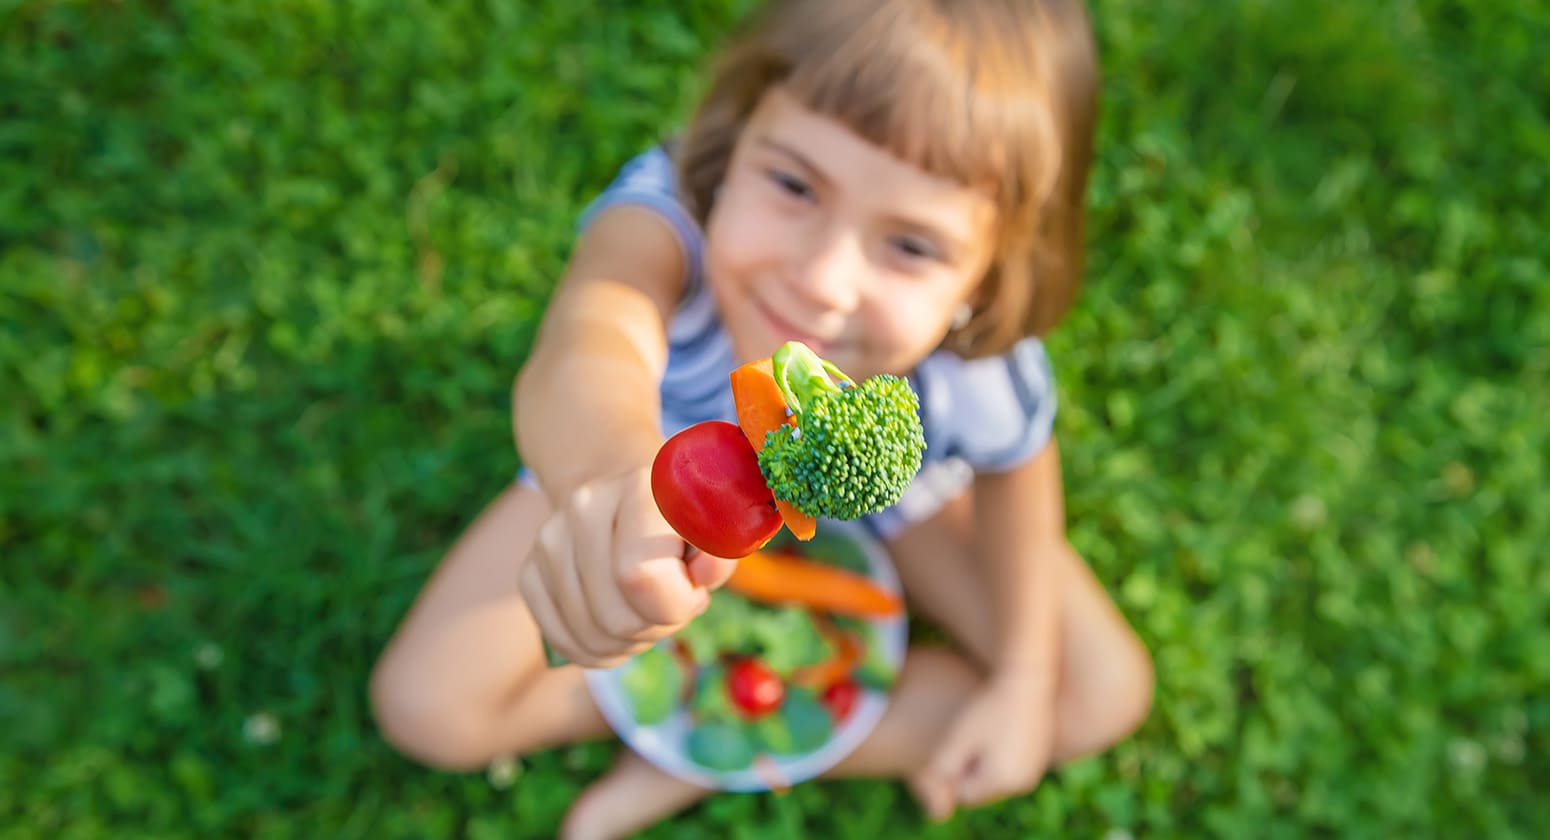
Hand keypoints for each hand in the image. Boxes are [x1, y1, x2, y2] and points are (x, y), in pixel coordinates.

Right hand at [519, 468, 738, 667]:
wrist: (629, 500)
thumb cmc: (683, 526)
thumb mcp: (715, 533)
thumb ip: (721, 551)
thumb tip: (707, 572)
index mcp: (638, 488)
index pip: (639, 577)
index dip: (674, 604)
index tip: (692, 591)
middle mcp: (584, 506)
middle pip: (615, 617)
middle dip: (654, 626)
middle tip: (669, 603)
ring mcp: (549, 538)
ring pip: (590, 637)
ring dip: (628, 642)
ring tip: (645, 611)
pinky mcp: (529, 570)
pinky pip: (562, 641)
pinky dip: (597, 651)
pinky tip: (616, 625)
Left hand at [911, 671, 1054, 820]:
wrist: (1028, 683)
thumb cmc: (989, 708)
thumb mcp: (960, 736)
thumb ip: (944, 767)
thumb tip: (941, 794)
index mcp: (1000, 781)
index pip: (965, 794)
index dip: (958, 770)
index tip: (963, 742)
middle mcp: (1021, 785)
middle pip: (983, 790)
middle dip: (973, 770)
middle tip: (975, 736)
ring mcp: (1033, 774)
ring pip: (997, 780)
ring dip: (988, 764)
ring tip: (989, 732)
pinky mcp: (1039, 762)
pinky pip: (1012, 770)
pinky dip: (1003, 757)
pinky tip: (1002, 731)